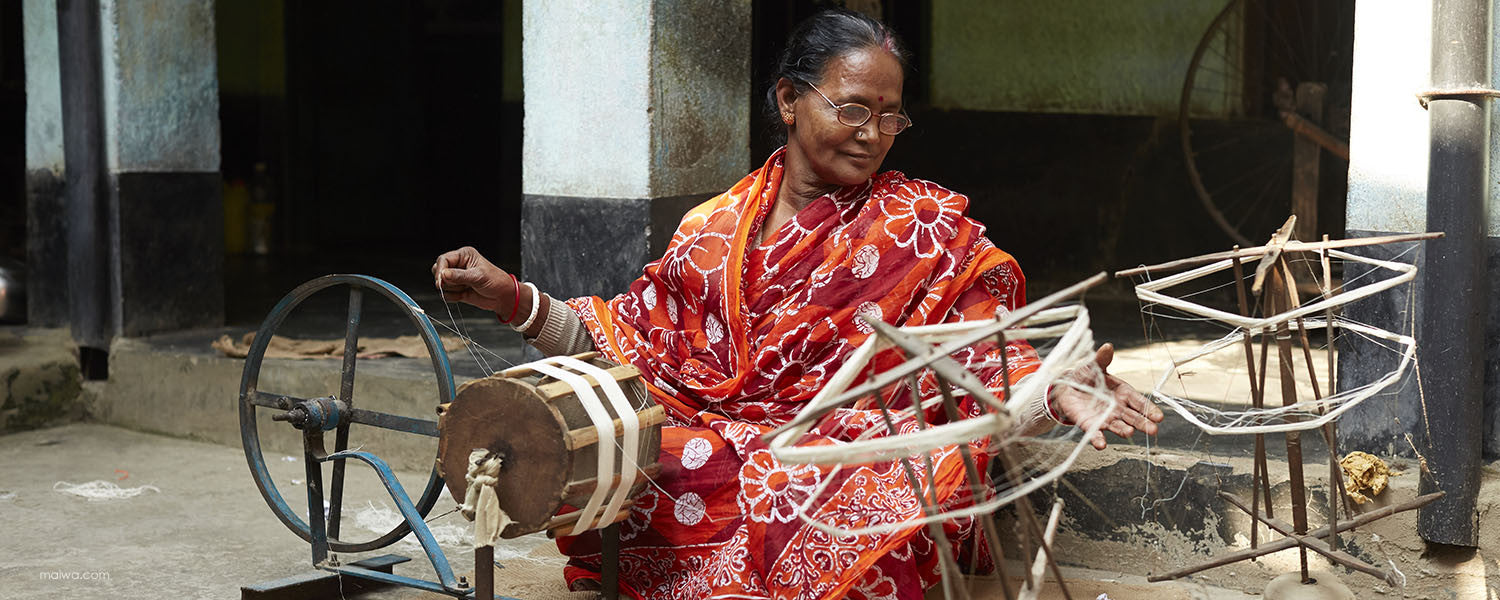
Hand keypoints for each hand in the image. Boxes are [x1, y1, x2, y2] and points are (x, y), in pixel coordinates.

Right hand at [432, 246, 514, 314]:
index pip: (443, 260)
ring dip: (453, 289)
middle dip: (445, 280)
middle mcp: (458, 265)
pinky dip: (453, 297)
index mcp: (464, 256)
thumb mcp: (478, 277)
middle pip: (438, 271)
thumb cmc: (496, 281)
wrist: (503, 297)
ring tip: (468, 287)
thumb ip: (459, 276)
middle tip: (458, 285)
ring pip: (442, 284)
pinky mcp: (457, 290)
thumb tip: (443, 274)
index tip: (441, 280)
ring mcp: (457, 278)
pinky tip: (465, 294)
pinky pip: (446, 295)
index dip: (440, 270)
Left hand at [1048, 343, 1163, 449]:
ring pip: (1118, 426)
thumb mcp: (1093, 366)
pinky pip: (1095, 433)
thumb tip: (1107, 346)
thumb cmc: (1085, 376)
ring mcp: (1105, 418)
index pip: (1139, 402)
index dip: (1149, 409)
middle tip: (1153, 430)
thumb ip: (1102, 359)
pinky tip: (1101, 444)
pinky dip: (1098, 439)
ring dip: (1124, 430)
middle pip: (1134, 417)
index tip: (1159, 416)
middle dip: (1143, 423)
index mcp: (1123, 393)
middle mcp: (1118, 408)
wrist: (1066, 387)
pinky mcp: (1090, 424)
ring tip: (1129, 433)